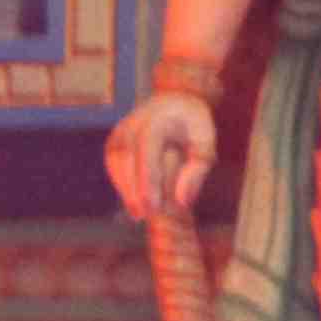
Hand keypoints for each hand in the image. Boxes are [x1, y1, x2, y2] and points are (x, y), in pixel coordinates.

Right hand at [107, 90, 216, 220]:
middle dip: (135, 190)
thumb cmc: (194, 127)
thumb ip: (197, 171)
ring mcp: (120, 131)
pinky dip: (124, 185)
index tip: (153, 207)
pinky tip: (135, 202)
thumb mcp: (206, 144)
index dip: (148, 180)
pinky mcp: (114, 143)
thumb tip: (183, 202)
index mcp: (158, 117)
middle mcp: (133, 122)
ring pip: (117, 164)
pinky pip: (115, 167)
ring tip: (140, 214)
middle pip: (128, 159)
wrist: (175, 104)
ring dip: (128, 190)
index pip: (148, 150)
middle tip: (147, 217)